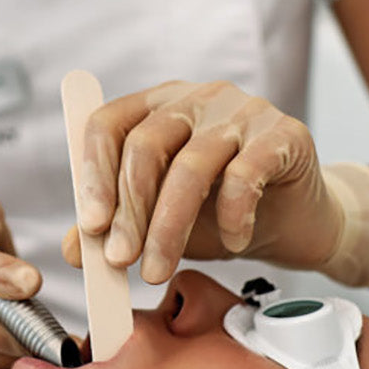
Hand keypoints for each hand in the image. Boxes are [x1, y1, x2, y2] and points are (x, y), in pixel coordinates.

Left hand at [63, 80, 342, 282]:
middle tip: (121, 262)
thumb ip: (115, 229)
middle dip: (130, 211)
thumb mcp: (158, 224)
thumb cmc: (220, 215)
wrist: (296, 222)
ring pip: (192, 165)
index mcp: (157, 106)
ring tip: (159, 270)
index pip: (109, 124)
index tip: (90, 227)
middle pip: (147, 145)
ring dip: (169, 226)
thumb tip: (73, 249)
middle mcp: (197, 97)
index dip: (93, 174)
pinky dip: (232, 216)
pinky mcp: (285, 133)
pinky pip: (246, 174)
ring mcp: (243, 109)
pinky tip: (232, 244)